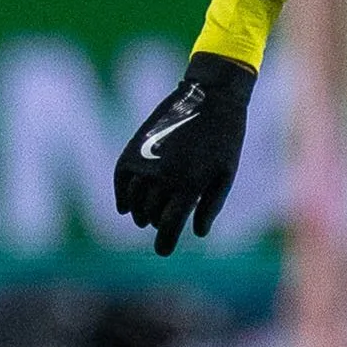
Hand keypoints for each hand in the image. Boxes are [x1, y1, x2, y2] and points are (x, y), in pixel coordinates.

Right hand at [115, 52, 255, 255]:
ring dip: (138, 213)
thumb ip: (210, 205)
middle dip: (155, 225)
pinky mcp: (136, 145)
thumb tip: (197, 233)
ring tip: (145, 218)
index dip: (164, 242)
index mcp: (190, 185)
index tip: (162, 251)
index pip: (169, 225)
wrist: (212, 95)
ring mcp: (148, 159)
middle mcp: (165, 175)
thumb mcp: (226, 174)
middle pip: (151, 213)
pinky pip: (121, 177)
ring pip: (134, 199)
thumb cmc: (225, 138)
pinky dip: (121, 195)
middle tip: (161, 228)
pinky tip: (125, 206)